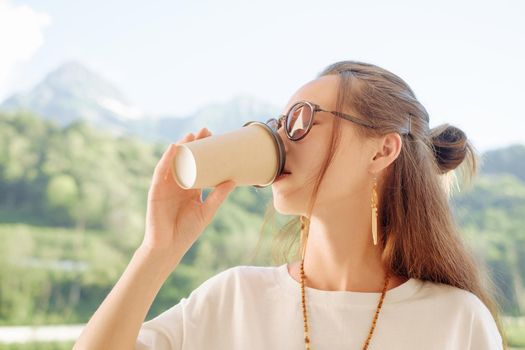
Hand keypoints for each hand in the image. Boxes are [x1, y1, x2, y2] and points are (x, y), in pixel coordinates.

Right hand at [141, 128, 235, 264]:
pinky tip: (173, 148)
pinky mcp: (156, 190)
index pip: (198, 164)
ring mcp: (166, 186)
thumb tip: (233, 180)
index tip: (215, 137)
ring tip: (191, 136)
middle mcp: (178, 183)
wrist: (169, 247)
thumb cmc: (187, 231)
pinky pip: (160, 172)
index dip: (205, 151)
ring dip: (181, 147)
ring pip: (173, 162)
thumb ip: (218, 196)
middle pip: (186, 159)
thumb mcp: (207, 211)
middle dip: (194, 144)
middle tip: (206, 131)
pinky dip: (166, 159)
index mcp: (190, 187)